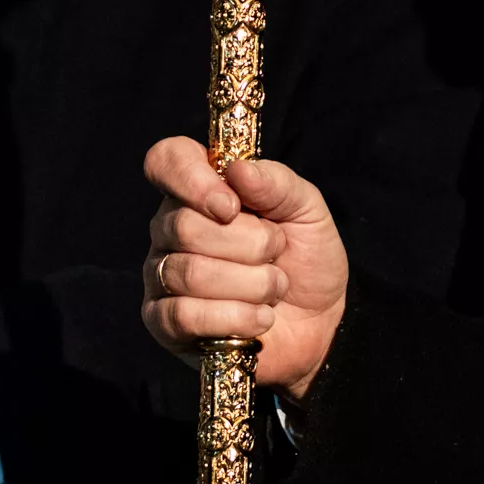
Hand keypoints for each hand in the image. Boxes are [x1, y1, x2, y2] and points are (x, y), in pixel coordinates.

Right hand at [140, 137, 347, 398]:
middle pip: (184, 226)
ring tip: (274, 288)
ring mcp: (162, 275)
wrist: (321, 323)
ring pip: (190, 273)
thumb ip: (276, 184)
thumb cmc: (306, 258)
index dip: (192, 179)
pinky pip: (184, 316)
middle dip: (249, 245)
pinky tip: (260, 319)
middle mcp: (171, 228)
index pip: (167, 161)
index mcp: (200, 190)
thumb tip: (238, 170)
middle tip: (276, 253)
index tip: (232, 206)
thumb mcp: (307, 211)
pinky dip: (235, 318)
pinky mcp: (164, 322)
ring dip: (251, 285)